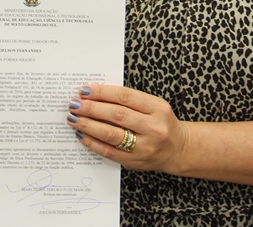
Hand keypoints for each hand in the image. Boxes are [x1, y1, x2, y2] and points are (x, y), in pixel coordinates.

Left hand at [66, 84, 187, 173]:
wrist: (178, 149)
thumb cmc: (161, 123)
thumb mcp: (153, 106)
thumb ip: (129, 100)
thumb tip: (96, 95)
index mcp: (157, 108)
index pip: (125, 96)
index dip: (103, 92)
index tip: (85, 90)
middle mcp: (153, 127)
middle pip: (117, 114)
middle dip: (92, 108)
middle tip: (74, 104)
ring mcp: (144, 146)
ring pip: (111, 134)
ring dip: (88, 125)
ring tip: (74, 118)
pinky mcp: (134, 161)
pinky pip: (109, 152)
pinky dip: (93, 143)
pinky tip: (82, 135)